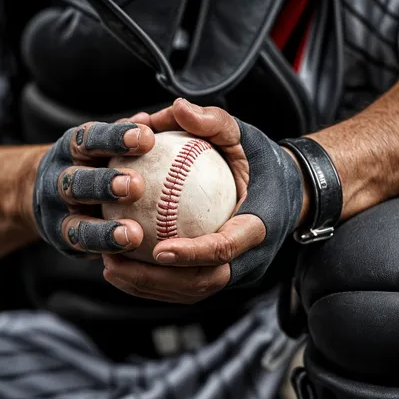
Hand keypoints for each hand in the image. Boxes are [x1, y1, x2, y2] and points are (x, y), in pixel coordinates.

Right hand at [31, 115, 154, 256]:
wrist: (50, 192)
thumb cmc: (94, 161)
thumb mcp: (104, 142)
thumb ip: (128, 134)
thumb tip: (159, 118)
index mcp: (73, 148)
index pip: (90, 139)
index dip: (116, 138)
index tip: (148, 137)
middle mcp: (60, 178)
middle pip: (76, 181)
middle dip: (105, 183)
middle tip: (137, 186)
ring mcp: (57, 213)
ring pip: (76, 224)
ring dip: (104, 230)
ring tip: (133, 235)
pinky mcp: (63, 239)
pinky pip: (84, 248)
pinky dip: (105, 249)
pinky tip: (130, 252)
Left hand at [102, 98, 304, 302]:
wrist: (288, 192)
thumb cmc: (262, 163)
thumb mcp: (242, 135)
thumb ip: (213, 122)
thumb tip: (175, 108)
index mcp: (257, 226)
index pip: (225, 248)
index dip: (192, 254)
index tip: (157, 250)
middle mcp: (249, 258)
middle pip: (203, 282)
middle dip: (157, 281)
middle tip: (115, 263)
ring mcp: (237, 271)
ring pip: (191, 290)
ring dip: (149, 286)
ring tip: (110, 267)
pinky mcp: (223, 274)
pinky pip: (187, 286)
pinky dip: (154, 283)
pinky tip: (124, 266)